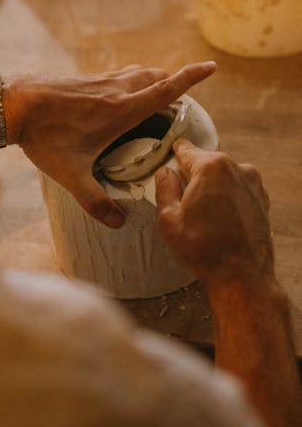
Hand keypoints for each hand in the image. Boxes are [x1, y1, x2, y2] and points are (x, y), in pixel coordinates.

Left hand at [6, 62, 215, 228]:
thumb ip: (95, 201)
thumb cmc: (44, 138)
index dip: (191, 77)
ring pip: (138, 73)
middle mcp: (116, 90)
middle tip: (183, 99)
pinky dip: (132, 81)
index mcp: (121, 110)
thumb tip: (118, 224)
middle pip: (156, 77)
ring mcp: (100, 81)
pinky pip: (119, 75)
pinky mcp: (86, 79)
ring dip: (153, 79)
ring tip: (158, 95)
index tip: (211, 66)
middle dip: (174, 83)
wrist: (13, 105)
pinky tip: (121, 96)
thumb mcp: (70, 175)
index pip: (165, 89)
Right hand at [155, 139, 272, 292]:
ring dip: (211, 188)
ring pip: (223, 178)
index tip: (171, 153)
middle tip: (180, 197)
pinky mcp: (262, 202)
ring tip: (199, 214)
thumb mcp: (169, 217)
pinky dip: (226, 200)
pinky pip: (237, 191)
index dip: (175, 153)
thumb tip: (165, 174)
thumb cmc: (205, 249)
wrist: (241, 276)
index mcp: (212, 167)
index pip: (188, 150)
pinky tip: (216, 220)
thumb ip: (164, 187)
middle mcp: (237, 170)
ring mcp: (253, 186)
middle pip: (207, 163)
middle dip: (193, 176)